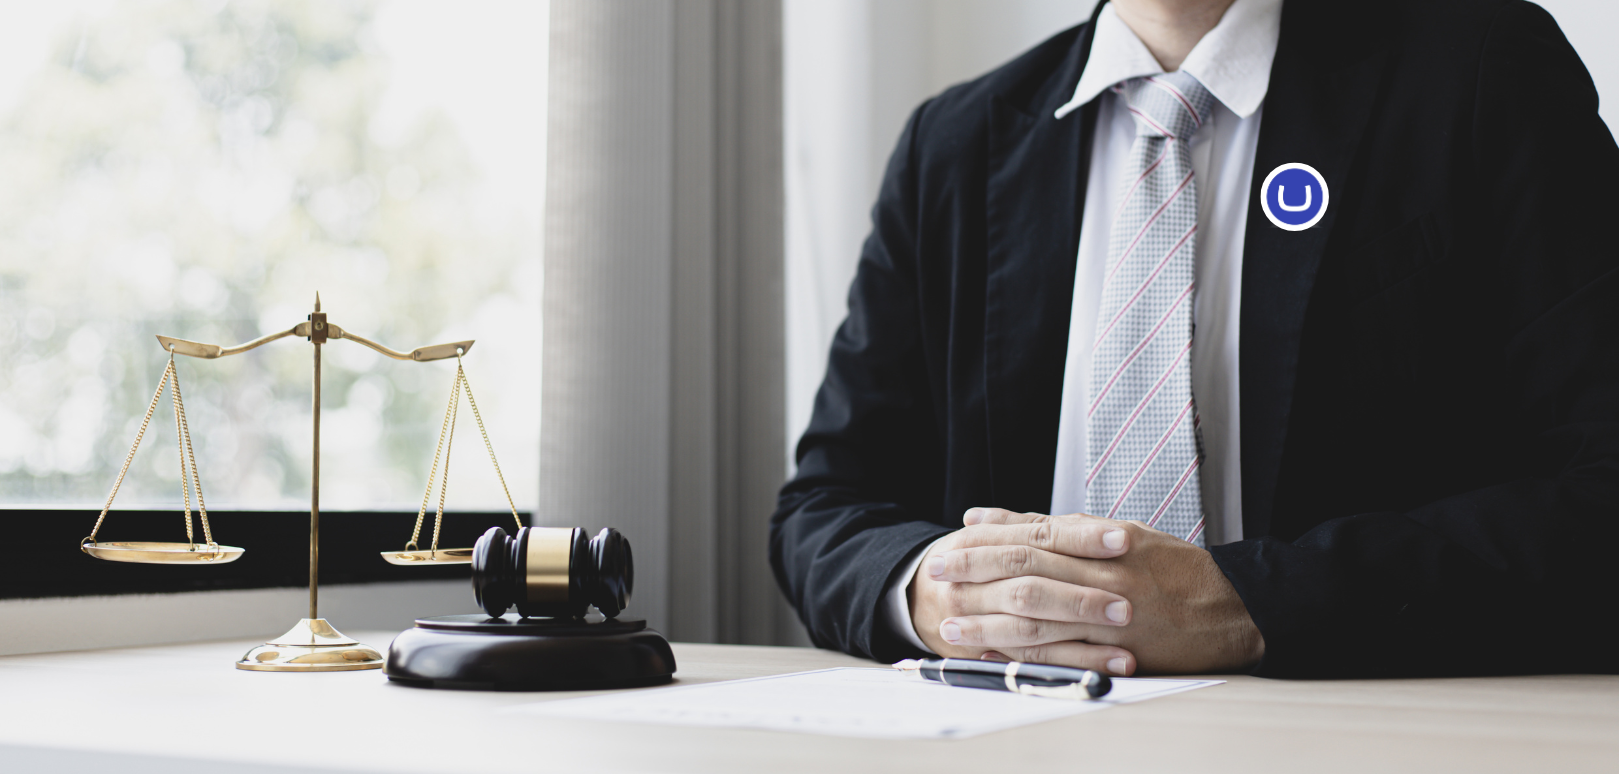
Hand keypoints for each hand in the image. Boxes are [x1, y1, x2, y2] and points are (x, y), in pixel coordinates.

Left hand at [930, 509, 1264, 674]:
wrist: (1231, 609)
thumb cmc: (1174, 570)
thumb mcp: (1122, 533)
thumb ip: (1060, 527)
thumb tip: (997, 517)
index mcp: (1101, 541)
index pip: (1031, 535)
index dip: (986, 540)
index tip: (951, 544)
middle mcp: (1102, 575)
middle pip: (1025, 571)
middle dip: (975, 574)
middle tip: (937, 576)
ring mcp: (1110, 616)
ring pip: (1037, 618)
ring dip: (987, 624)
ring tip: (950, 625)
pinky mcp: (1118, 652)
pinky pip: (1063, 655)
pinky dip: (1023, 657)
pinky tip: (992, 658)